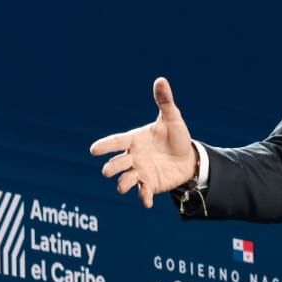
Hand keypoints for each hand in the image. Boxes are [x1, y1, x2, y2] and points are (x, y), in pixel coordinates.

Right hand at [89, 77, 198, 207]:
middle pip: (117, 163)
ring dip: (123, 184)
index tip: (93, 150)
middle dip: (111, 167)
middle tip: (107, 171)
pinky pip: (143, 193)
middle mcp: (134, 157)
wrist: (188, 158)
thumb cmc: (175, 136)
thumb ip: (164, 101)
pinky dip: (144, 197)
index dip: (105, 145)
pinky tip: (147, 202)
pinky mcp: (150, 185)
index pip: (116, 141)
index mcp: (135, 140)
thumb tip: (161, 79)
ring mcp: (140, 172)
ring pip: (125, 180)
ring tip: (124, 186)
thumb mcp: (172, 118)